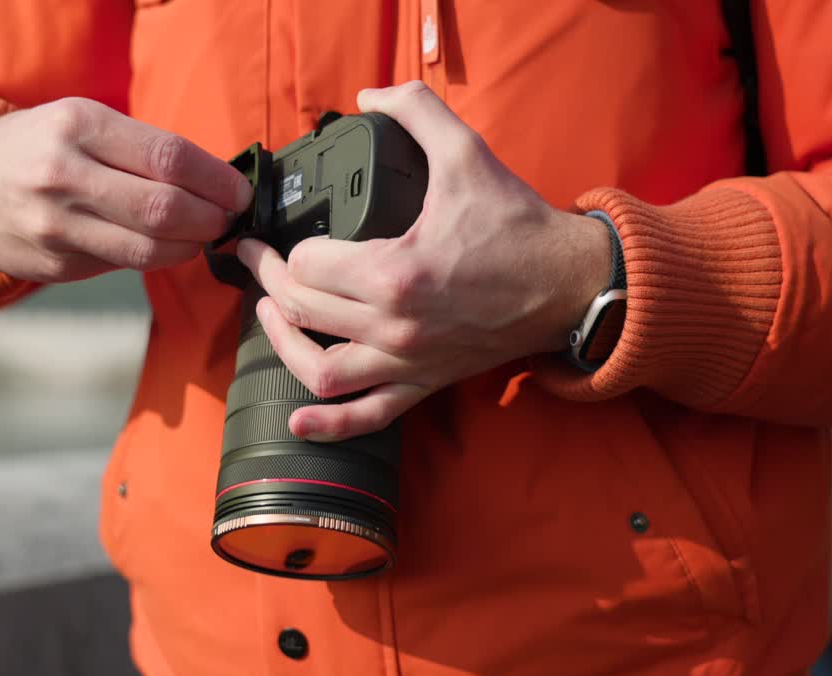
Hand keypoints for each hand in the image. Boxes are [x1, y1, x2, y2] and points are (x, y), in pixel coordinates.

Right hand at [0, 98, 251, 281]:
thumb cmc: (38, 146)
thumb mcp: (80, 121)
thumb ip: (141, 148)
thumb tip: (215, 183)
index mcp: (77, 126)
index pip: (169, 157)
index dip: (217, 181)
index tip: (239, 191)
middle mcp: (62, 175)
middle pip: (165, 209)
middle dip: (211, 219)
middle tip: (227, 219)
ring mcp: (55, 227)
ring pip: (149, 249)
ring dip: (190, 246)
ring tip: (202, 235)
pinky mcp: (54, 266)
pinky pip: (122, 265)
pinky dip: (153, 257)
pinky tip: (161, 246)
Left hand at [237, 81, 610, 441]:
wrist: (571, 283)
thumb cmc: (519, 226)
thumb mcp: (467, 155)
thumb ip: (416, 111)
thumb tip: (371, 94)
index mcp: (396, 272)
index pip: (309, 264)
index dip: (285, 246)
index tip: (273, 234)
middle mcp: (395, 326)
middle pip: (304, 310)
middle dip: (271, 281)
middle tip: (260, 260)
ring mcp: (407, 362)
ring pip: (320, 370)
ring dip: (285, 343)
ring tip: (274, 314)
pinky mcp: (423, 383)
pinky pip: (368, 416)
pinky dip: (329, 425)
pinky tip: (299, 421)